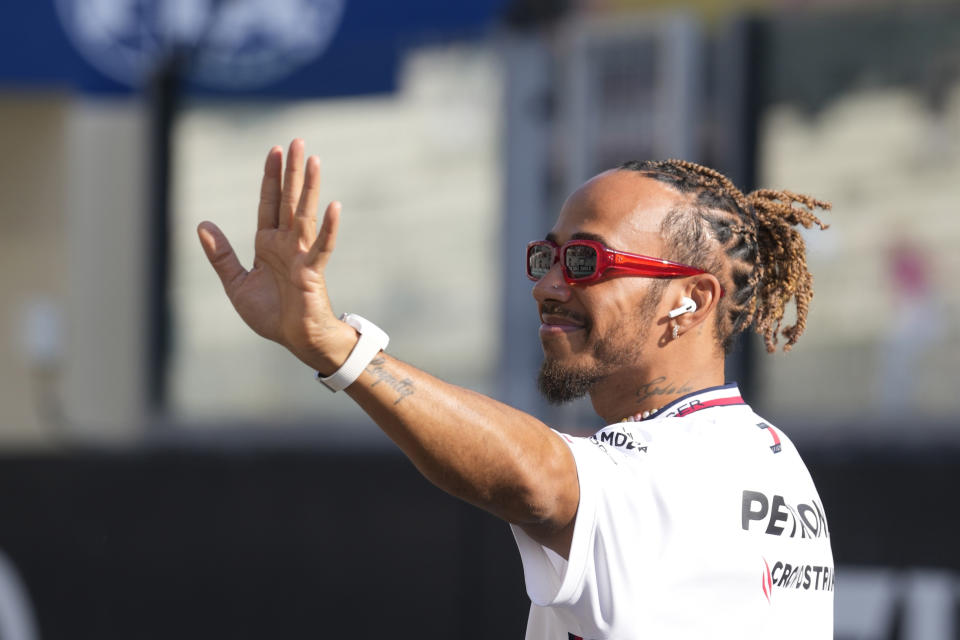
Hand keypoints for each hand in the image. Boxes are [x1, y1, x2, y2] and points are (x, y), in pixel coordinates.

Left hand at [197, 139, 355, 372]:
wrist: (296, 340)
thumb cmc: (272, 314)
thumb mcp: (236, 283)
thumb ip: (220, 255)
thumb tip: (201, 224)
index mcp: (267, 244)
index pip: (268, 203)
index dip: (270, 177)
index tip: (274, 150)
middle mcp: (286, 243)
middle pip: (288, 200)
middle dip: (291, 171)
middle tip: (296, 141)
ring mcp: (301, 255)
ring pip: (304, 214)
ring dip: (309, 187)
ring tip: (313, 160)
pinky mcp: (312, 272)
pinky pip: (322, 246)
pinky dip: (329, 228)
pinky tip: (334, 206)